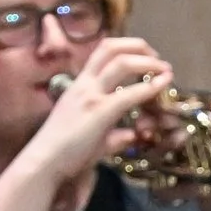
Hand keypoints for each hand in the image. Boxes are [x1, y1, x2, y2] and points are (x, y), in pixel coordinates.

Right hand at [21, 36, 174, 183]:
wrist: (44, 162)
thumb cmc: (64, 152)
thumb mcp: (92, 136)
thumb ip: (113, 134)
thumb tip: (132, 136)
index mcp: (80, 85)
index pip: (101, 53)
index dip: (126, 49)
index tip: (146, 58)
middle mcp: (84, 84)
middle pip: (111, 48)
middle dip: (138, 47)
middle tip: (158, 58)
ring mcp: (91, 96)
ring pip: (121, 62)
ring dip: (148, 62)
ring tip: (165, 69)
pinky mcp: (100, 112)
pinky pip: (129, 94)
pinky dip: (150, 86)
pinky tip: (164, 84)